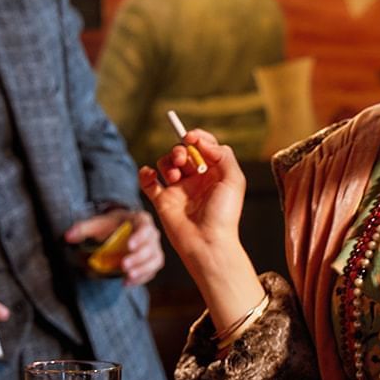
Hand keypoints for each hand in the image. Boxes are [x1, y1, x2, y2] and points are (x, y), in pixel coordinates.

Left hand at [64, 208, 162, 285]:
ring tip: (128, 276)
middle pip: (151, 246)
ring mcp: (153, 248)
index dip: (139, 237)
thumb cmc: (110, 225)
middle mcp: (151, 234)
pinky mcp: (152, 262)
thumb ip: (83, 228)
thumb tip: (67, 236)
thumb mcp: (96, 224)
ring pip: (155, 260)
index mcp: (140, 219)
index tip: (128, 246)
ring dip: (143, 269)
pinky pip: (151, 271)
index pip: (145, 227)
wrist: (118, 231)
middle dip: (138, 257)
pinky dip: (141, 278)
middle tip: (123, 265)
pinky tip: (126, 282)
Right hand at [137, 128, 247, 269]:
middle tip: (182, 159)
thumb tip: (199, 141)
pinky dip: (145, 173)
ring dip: (166, 163)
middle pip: (182, 152)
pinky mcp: (162, 201)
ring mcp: (178, 190)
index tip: (191, 137)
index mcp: (214, 173)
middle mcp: (195, 179)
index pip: (203, 146)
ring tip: (174, 178)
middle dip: (179, 150)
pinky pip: (148, 182)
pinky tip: (150, 174)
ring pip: (165, 164)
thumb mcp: (234, 180)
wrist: (207, 243)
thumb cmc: (224, 215)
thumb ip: (222, 154)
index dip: (196, 138)